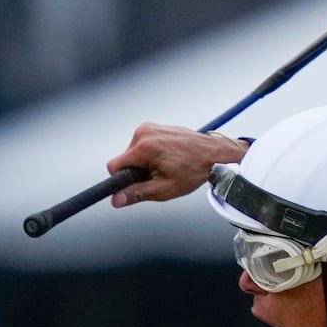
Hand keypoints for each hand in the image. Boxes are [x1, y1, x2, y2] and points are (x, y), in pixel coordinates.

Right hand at [106, 125, 247, 205]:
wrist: (212, 153)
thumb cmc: (192, 170)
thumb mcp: (163, 189)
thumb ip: (136, 194)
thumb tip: (116, 200)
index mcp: (144, 147)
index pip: (114, 167)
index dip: (122, 180)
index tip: (136, 185)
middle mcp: (143, 133)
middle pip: (124, 160)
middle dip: (136, 171)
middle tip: (158, 175)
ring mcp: (148, 127)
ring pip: (131, 153)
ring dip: (144, 163)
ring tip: (165, 166)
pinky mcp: (153, 126)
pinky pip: (141, 145)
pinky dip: (149, 154)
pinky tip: (166, 158)